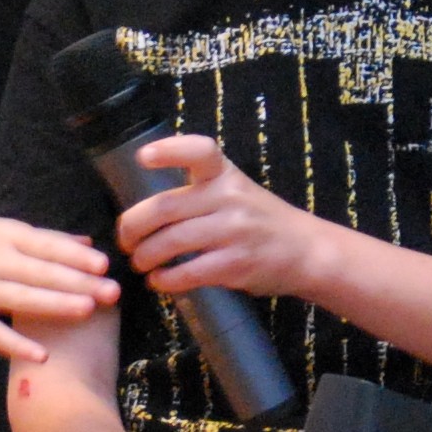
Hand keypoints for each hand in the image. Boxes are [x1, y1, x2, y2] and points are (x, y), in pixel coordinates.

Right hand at [0, 209, 116, 360]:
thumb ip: (35, 238)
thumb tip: (82, 243)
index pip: (45, 246)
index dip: (75, 257)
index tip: (103, 265)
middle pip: (42, 273)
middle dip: (79, 283)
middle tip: (112, 293)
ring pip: (22, 300)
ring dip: (56, 306)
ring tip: (86, 312)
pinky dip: (15, 344)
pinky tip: (41, 355)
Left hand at [116, 135, 339, 299]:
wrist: (305, 250)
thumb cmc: (259, 219)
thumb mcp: (236, 189)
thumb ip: (198, 190)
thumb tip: (143, 210)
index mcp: (225, 174)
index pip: (199, 151)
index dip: (169, 151)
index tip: (144, 157)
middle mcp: (230, 197)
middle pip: (165, 208)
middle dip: (133, 227)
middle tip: (125, 240)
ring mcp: (234, 231)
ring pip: (171, 242)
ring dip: (145, 256)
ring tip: (139, 262)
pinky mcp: (236, 264)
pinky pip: (189, 272)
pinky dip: (165, 280)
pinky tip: (158, 281)